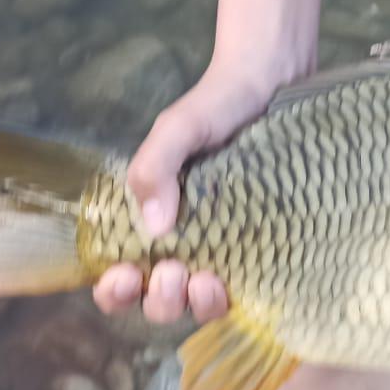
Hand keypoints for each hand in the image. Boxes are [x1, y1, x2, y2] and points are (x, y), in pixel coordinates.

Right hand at [90, 63, 279, 325]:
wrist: (274, 83)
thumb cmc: (217, 106)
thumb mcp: (176, 130)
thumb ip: (155, 167)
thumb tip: (156, 227)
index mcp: (151, 222)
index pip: (120, 278)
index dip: (115, 292)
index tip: (124, 276)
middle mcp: (183, 245)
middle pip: (160, 302)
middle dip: (161, 300)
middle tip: (173, 273)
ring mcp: (225, 251)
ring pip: (202, 305)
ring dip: (199, 305)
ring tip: (207, 281)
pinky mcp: (265, 249)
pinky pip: (248, 289)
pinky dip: (240, 295)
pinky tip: (243, 282)